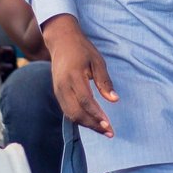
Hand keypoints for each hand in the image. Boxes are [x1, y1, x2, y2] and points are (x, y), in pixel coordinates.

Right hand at [43, 15, 116, 135]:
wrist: (61, 41)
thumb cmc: (82, 50)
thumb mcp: (97, 61)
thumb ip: (104, 81)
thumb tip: (114, 100)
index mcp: (74, 76)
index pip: (85, 101)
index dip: (97, 114)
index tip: (109, 125)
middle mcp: (63, 86)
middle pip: (76, 112)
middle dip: (93, 125)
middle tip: (109, 132)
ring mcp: (58, 91)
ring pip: (71, 114)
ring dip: (87, 124)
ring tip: (103, 129)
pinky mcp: (57, 93)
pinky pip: (67, 110)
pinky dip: (80, 118)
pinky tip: (92, 121)